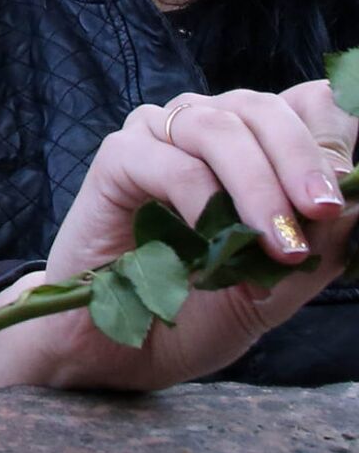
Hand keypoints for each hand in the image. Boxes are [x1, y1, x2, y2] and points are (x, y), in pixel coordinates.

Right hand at [0, 79, 358, 390]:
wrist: (122, 348)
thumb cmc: (200, 311)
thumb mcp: (280, 285)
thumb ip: (320, 245)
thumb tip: (353, 198)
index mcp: (253, 147)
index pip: (304, 104)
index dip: (334, 126)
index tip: (349, 180)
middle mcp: (205, 127)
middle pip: (262, 107)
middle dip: (303, 157)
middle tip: (324, 212)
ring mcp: (158, 137)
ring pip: (218, 126)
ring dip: (259, 184)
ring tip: (281, 245)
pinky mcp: (117, 158)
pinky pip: (169, 163)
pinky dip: (203, 201)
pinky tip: (216, 245)